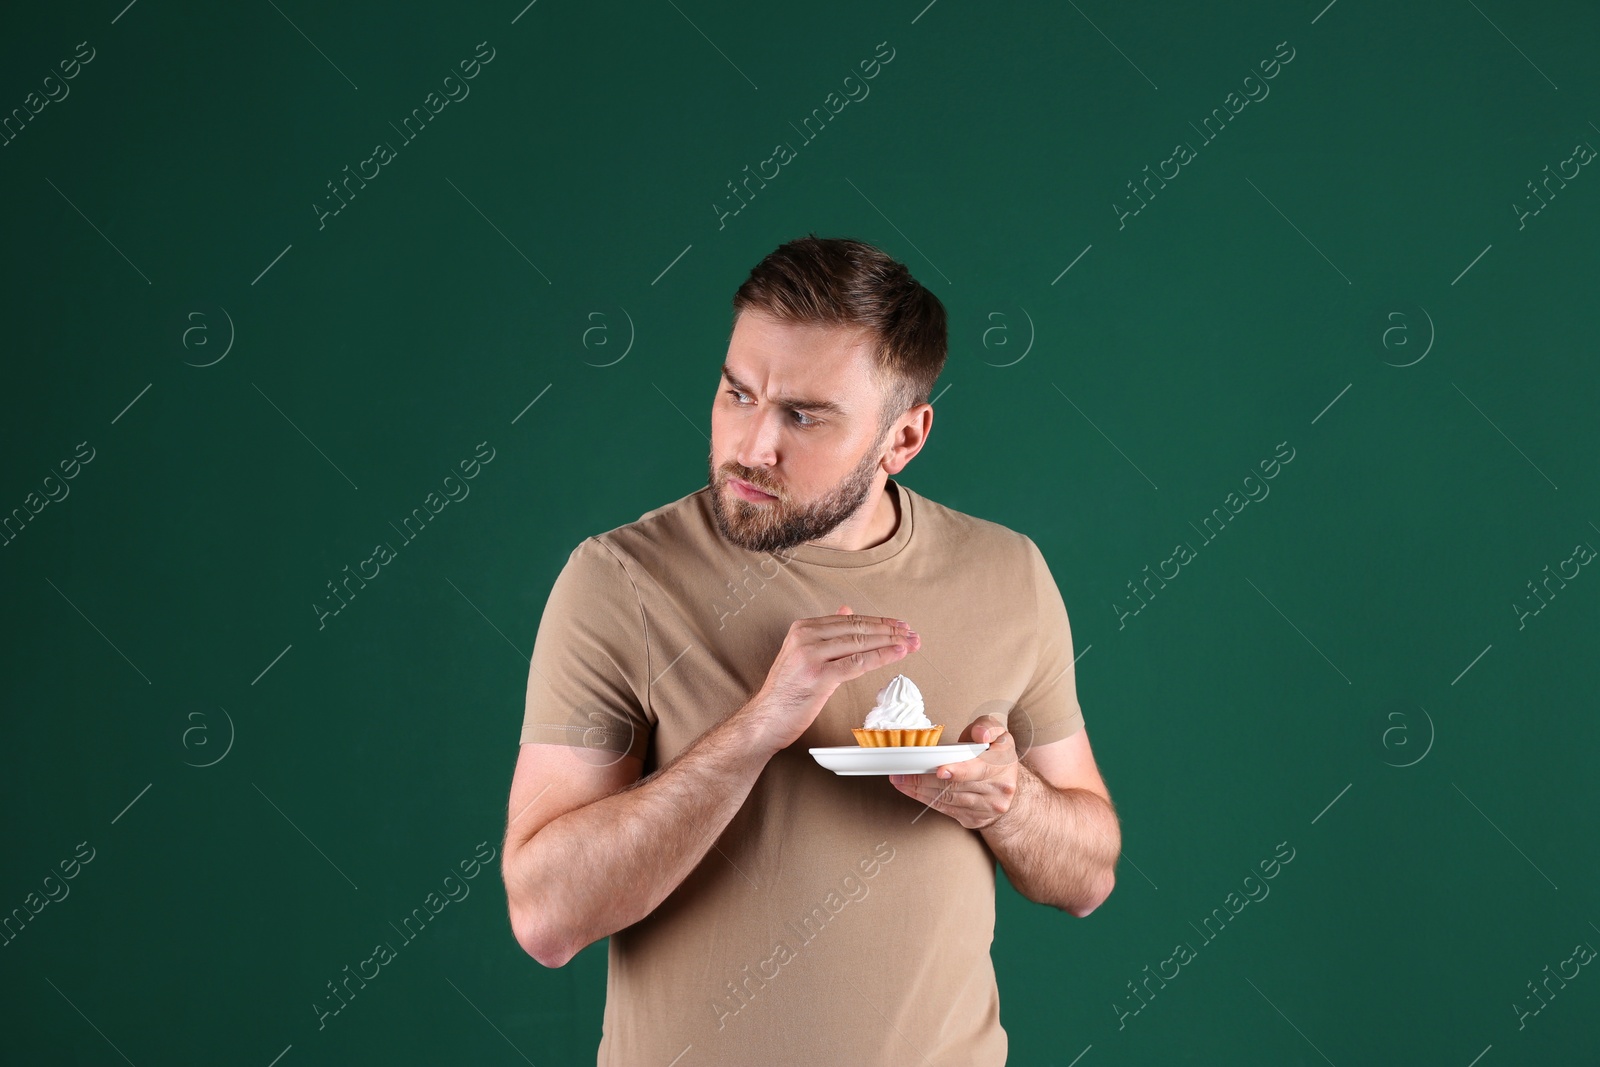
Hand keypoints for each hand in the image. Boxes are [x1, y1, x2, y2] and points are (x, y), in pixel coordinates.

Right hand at [746, 605, 919, 754]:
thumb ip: (825, 633)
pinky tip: (897, 654)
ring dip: (890, 642)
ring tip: (911, 644)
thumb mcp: (802, 654)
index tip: (899, 625)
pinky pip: (856, 663)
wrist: (766, 719)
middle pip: (857, 629)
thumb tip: (846, 609)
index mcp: (802, 628)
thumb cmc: (787, 691)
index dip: (878, 621)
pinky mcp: (818, 676)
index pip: (849, 620)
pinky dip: (880, 657)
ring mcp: (810, 656)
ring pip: (860, 643)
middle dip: (890, 631)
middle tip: (912, 634)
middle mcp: (805, 637)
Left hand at [889, 715, 1017, 829]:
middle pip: (956, 786)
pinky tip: (912, 791)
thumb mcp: (998, 734)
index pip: (979, 770)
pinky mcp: (974, 818)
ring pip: (948, 799)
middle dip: (925, 779)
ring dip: (920, 790)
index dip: (958, 770)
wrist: (1010, 788)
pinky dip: (926, 799)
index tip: (940, 771)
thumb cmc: (997, 757)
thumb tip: (980, 735)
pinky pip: (946, 809)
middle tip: (902, 773)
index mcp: (1003, 766)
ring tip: (900, 780)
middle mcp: (997, 790)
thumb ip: (987, 727)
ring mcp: (986, 808)